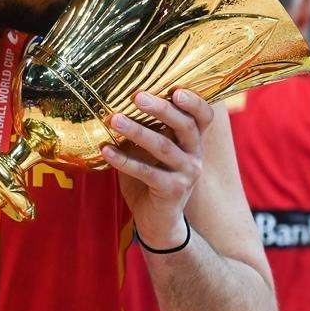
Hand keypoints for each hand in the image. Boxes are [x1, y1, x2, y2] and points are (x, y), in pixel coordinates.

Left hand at [101, 90, 213, 248]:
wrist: (158, 221)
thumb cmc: (151, 178)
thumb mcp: (150, 151)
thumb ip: (146, 129)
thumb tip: (116, 101)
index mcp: (192, 140)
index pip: (203, 115)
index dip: (194, 101)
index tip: (175, 88)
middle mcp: (195, 154)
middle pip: (185, 125)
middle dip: (161, 109)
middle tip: (137, 96)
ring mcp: (187, 173)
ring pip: (163, 147)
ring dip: (137, 131)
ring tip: (114, 119)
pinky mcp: (172, 190)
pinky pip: (146, 172)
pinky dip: (124, 160)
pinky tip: (106, 150)